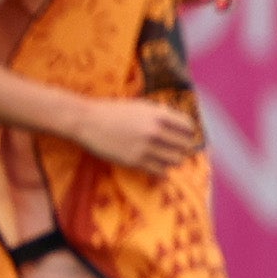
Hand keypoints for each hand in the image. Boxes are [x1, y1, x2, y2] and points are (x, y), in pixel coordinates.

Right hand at [67, 93, 202, 174]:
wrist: (87, 121)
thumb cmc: (114, 111)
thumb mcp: (141, 106)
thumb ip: (161, 114)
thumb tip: (180, 124)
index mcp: (158, 115)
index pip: (188, 126)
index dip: (189, 132)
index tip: (186, 136)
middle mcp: (155, 131)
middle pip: (185, 145)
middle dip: (183, 147)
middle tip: (178, 149)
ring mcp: (145, 147)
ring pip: (176, 160)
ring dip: (174, 160)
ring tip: (168, 159)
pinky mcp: (135, 161)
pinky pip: (161, 171)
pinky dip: (163, 171)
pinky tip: (160, 168)